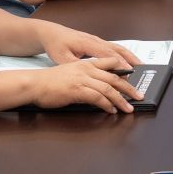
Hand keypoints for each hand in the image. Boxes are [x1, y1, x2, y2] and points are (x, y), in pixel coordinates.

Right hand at [25, 56, 141, 113]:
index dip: (124, 71)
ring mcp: (82, 78)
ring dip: (120, 100)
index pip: (110, 63)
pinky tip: (111, 110)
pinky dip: (107, 105)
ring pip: (108, 88)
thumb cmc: (49, 82)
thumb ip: (86, 78)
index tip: (135, 78)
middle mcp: (86, 69)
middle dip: (129, 88)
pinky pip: (97, 97)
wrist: (33, 84)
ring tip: (128, 108)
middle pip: (114, 77)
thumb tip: (99, 90)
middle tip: (139, 96)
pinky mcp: (77, 89)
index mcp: (85, 64)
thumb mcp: (70, 73)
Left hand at [40, 25, 140, 69]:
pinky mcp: (98, 42)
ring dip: (130, 56)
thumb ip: (77, 66)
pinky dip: (124, 53)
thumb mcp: (62, 58)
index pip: (106, 54)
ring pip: (117, 47)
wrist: (52, 33)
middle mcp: (95, 40)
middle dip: (129, 60)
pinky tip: (129, 60)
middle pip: (116, 50)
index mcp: (87, 43)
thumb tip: (89, 74)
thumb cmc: (56, 45)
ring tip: (141, 65)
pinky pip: (114, 47)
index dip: (118, 63)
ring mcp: (98, 40)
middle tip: (140, 70)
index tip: (127, 71)